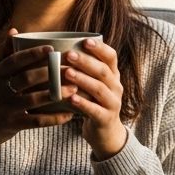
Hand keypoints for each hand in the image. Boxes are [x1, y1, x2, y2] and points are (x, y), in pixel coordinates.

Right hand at [0, 29, 75, 162]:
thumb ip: (4, 53)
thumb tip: (14, 30)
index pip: (15, 61)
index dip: (32, 54)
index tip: (51, 48)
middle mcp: (0, 89)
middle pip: (26, 78)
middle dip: (50, 73)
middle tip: (70, 68)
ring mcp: (7, 108)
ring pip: (33, 99)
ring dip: (55, 94)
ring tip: (74, 89)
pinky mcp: (14, 124)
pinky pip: (37, 121)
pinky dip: (54, 118)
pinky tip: (69, 114)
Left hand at [62, 38, 127, 159]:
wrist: (106, 133)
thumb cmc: (93, 102)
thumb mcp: (93, 84)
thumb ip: (84, 69)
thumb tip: (59, 48)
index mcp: (113, 75)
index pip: (111, 57)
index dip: (100, 48)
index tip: (85, 41)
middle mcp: (116, 87)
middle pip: (103, 71)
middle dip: (86, 62)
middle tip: (69, 55)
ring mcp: (113, 103)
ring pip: (99, 89)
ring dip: (82, 80)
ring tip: (67, 73)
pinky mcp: (106, 118)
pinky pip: (95, 110)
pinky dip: (83, 104)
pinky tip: (70, 99)